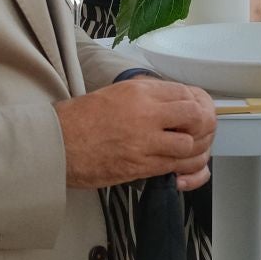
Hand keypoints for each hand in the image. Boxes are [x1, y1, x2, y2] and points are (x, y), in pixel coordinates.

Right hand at [55, 77, 217, 191]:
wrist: (57, 144)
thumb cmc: (80, 119)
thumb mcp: (116, 94)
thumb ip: (145, 96)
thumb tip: (172, 104)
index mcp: (139, 91)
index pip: (186, 93)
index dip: (197, 104)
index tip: (195, 112)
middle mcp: (146, 113)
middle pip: (196, 116)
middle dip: (203, 125)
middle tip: (199, 132)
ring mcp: (145, 141)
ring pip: (190, 144)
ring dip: (194, 149)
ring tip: (190, 151)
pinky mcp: (140, 166)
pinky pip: (175, 166)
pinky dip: (185, 168)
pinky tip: (183, 168)